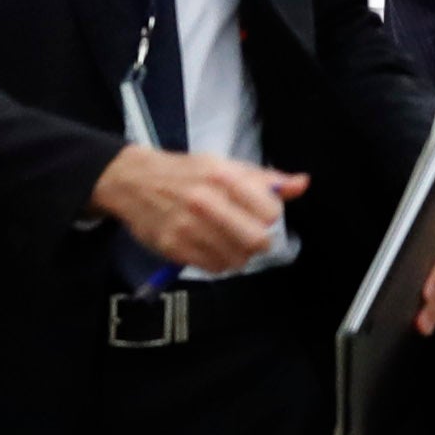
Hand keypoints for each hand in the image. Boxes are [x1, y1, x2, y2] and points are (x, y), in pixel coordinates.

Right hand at [91, 145, 307, 274]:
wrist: (133, 181)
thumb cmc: (185, 173)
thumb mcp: (226, 166)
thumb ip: (266, 179)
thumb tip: (302, 184)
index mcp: (223, 177)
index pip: (270, 212)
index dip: (270, 217)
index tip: (260, 215)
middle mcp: (205, 202)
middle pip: (257, 240)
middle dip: (260, 241)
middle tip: (251, 234)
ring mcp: (188, 226)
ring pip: (237, 259)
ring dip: (239, 254)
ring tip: (228, 240)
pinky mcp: (174, 247)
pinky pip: (213, 268)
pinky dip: (219, 262)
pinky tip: (212, 247)